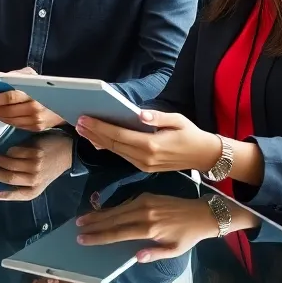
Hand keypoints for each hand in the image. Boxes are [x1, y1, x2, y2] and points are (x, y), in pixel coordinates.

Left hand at [0, 67, 64, 130]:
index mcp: (33, 93)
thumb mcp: (33, 76)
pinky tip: (3, 114)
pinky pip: (15, 125)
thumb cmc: (45, 88)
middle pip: (7, 110)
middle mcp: (35, 108)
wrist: (64, 103)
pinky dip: (7, 120)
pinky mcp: (35, 127)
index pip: (10, 97)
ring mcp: (36, 120)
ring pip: (9, 119)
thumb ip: (16, 75)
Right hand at [0, 133, 74, 200]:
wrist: (67, 152)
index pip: (16, 195)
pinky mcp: (36, 153)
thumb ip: (21, 179)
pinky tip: (8, 150)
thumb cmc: (48, 166)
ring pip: (10, 164)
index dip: (3, 195)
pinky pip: (16, 152)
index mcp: (34, 190)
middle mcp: (35, 180)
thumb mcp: (37, 179)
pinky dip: (9, 151)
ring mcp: (35, 166)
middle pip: (9, 178)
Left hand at [74, 110, 220, 173]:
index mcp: (152, 145)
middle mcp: (145, 157)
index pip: (119, 135)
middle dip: (93, 133)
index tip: (84, 119)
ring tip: (83, 129)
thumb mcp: (178, 120)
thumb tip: (139, 114)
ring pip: (115, 151)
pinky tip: (98, 139)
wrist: (203, 156)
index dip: (100, 127)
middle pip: (113, 144)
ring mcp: (143, 165)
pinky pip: (121, 156)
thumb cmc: (191, 134)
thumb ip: (157, 117)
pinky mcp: (143, 168)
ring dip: (98, 140)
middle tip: (77, 122)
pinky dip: (108, 147)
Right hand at [74, 193, 219, 261]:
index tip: (83, 239)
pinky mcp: (146, 196)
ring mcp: (144, 202)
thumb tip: (135, 258)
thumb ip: (154, 254)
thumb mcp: (175, 251)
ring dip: (98, 214)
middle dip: (93, 224)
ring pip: (116, 209)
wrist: (202, 213)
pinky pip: (124, 203)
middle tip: (76, 228)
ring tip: (82, 219)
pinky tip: (100, 212)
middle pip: (113, 219)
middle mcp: (144, 214)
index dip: (99, 237)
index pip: (118, 233)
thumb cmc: (187, 236)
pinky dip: (110, 208)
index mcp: (150, 229)